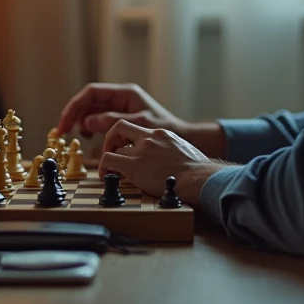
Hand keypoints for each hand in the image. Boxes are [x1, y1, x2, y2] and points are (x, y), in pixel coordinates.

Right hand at [56, 82, 225, 157]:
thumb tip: (87, 122)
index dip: (75, 106)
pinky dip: (90, 126)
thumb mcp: (138, 125)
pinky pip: (99, 118)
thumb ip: (112, 121)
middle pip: (89, 100)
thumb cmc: (163, 128)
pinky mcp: (120, 117)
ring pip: (92, 110)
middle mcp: (121, 97)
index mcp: (125, 93)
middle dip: (74, 114)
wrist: (180, 137)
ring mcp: (120, 106)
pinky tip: (87, 137)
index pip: (91, 92)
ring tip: (78, 136)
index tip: (65, 122)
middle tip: (62, 131)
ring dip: (81, 121)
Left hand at [97, 120, 230, 204]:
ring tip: (108, 169)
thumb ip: (174, 153)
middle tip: (111, 151)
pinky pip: (109, 160)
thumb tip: (174, 163)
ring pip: (113, 146)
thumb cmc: (199, 171)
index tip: (129, 149)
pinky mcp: (133, 165)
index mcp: (163, 134)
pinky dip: (103, 168)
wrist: (199, 177)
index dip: (130, 139)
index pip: (140, 131)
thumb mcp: (186, 153)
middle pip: (121, 126)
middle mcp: (150, 137)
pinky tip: (105, 176)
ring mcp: (141, 150)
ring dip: (108, 157)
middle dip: (112, 138)